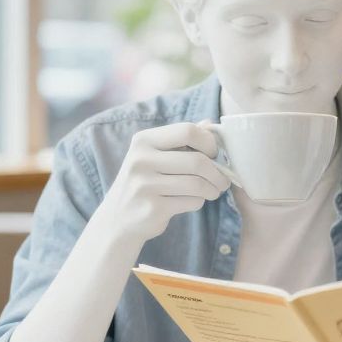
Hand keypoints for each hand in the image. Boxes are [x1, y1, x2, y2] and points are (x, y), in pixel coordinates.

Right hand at [101, 122, 231, 245]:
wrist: (118, 218)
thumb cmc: (144, 181)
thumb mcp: (154, 155)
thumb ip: (181, 139)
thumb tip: (209, 123)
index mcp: (143, 140)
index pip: (187, 131)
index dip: (208, 142)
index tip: (213, 155)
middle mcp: (141, 160)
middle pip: (197, 160)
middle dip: (217, 172)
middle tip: (223, 180)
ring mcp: (145, 185)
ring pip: (197, 184)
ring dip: (212, 190)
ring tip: (213, 192)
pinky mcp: (153, 208)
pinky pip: (191, 202)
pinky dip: (198, 202)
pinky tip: (192, 201)